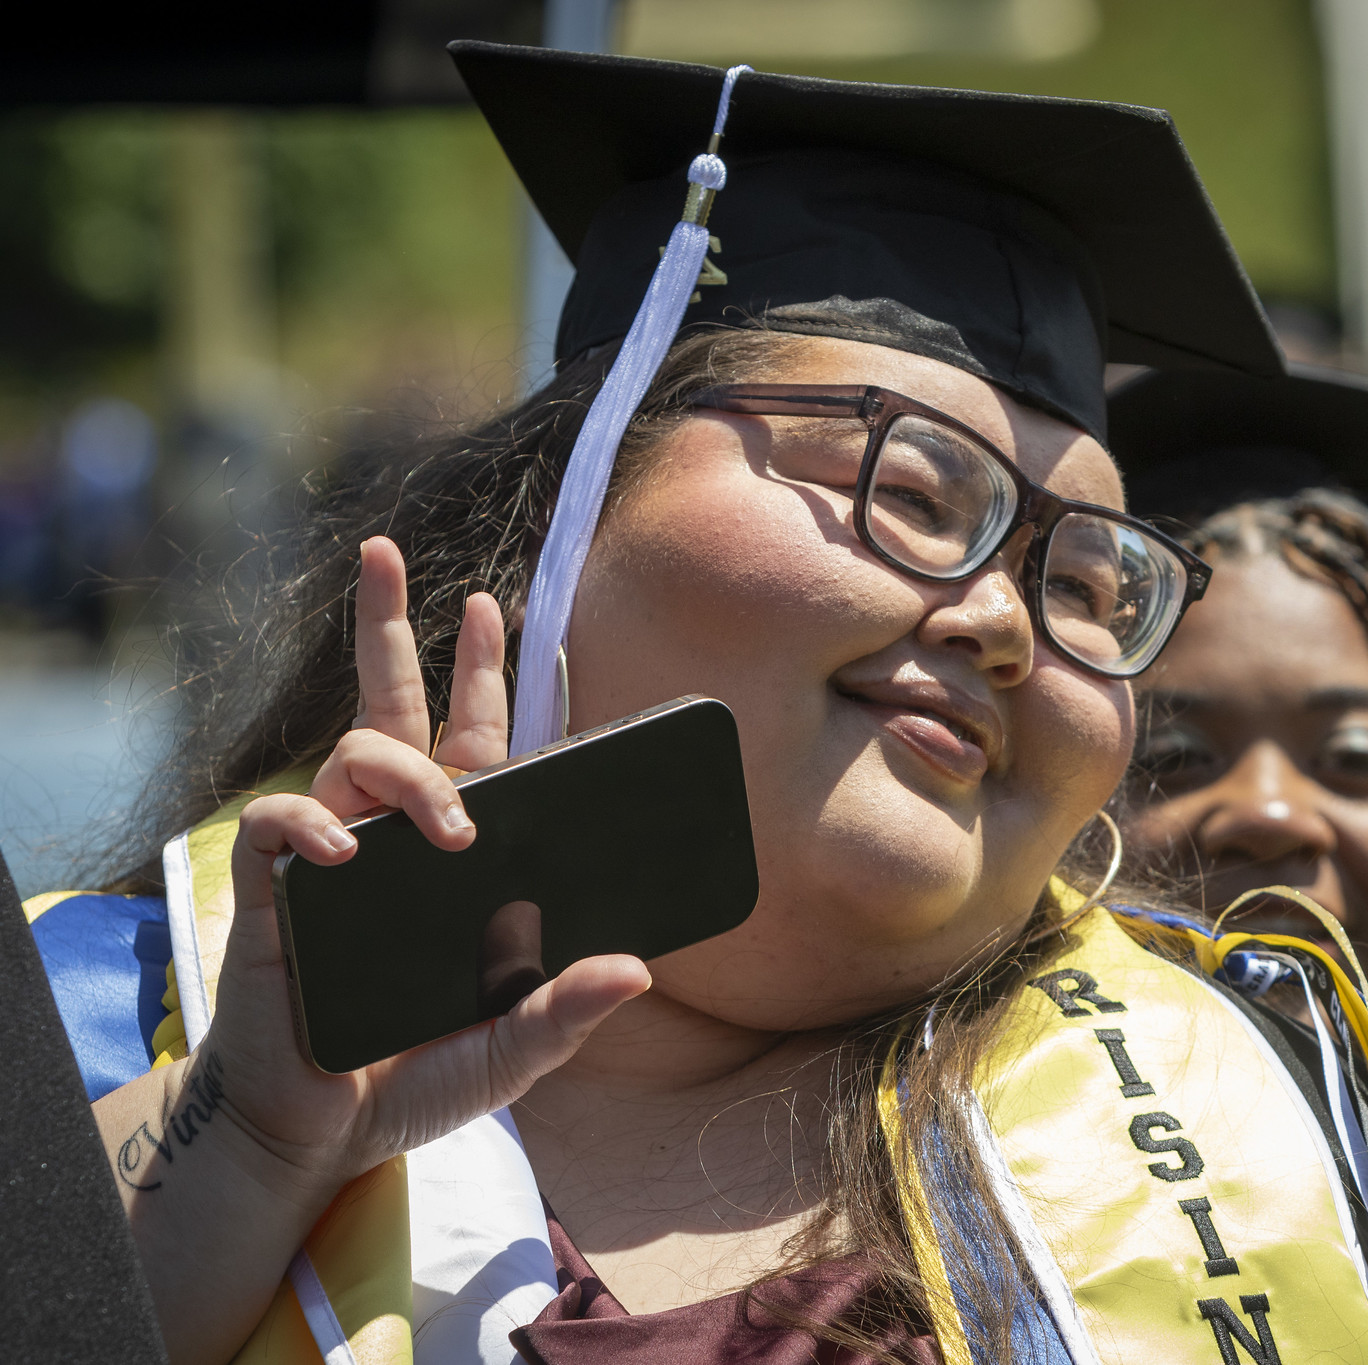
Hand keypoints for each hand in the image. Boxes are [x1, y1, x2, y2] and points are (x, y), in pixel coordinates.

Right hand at [205, 536, 650, 1187]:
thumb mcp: (514, 1046)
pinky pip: (282, 823)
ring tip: (449, 827)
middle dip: (388, 626)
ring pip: (356, 751)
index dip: (489, 679)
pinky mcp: (277, 891)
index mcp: (454, 853)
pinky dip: (309, 826)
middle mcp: (393, 835)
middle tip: (387, 554)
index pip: (479, 746)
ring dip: (408, 770)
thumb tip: (639, 970)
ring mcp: (334, 855)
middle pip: (392, 705)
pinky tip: (344, 855)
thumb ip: (569, 1010)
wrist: (323, 1132)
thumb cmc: (417, 1073)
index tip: (499, 614)